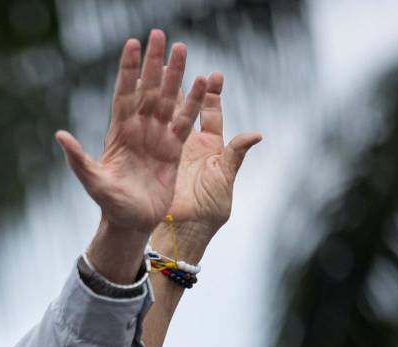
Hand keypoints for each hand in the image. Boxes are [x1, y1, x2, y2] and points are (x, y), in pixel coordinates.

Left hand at [58, 30, 207, 235]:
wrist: (132, 223)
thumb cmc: (110, 204)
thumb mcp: (93, 182)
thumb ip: (78, 159)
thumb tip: (60, 136)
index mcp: (119, 132)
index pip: (123, 93)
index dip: (127, 70)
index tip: (131, 44)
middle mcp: (138, 129)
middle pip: (147, 88)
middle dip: (152, 63)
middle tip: (159, 34)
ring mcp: (157, 137)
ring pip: (168, 99)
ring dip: (175, 75)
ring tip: (182, 48)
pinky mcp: (174, 149)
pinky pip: (184, 121)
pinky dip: (193, 102)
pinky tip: (203, 81)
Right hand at [161, 73, 259, 237]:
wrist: (184, 230)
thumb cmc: (209, 209)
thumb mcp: (225, 179)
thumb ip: (236, 155)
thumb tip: (256, 134)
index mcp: (210, 148)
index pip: (210, 114)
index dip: (212, 95)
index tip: (214, 75)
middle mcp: (190, 146)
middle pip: (187, 108)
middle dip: (185, 86)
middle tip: (182, 64)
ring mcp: (170, 151)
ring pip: (166, 117)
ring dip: (163, 95)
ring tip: (160, 72)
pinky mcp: (154, 159)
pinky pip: (150, 134)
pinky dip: (146, 117)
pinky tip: (141, 100)